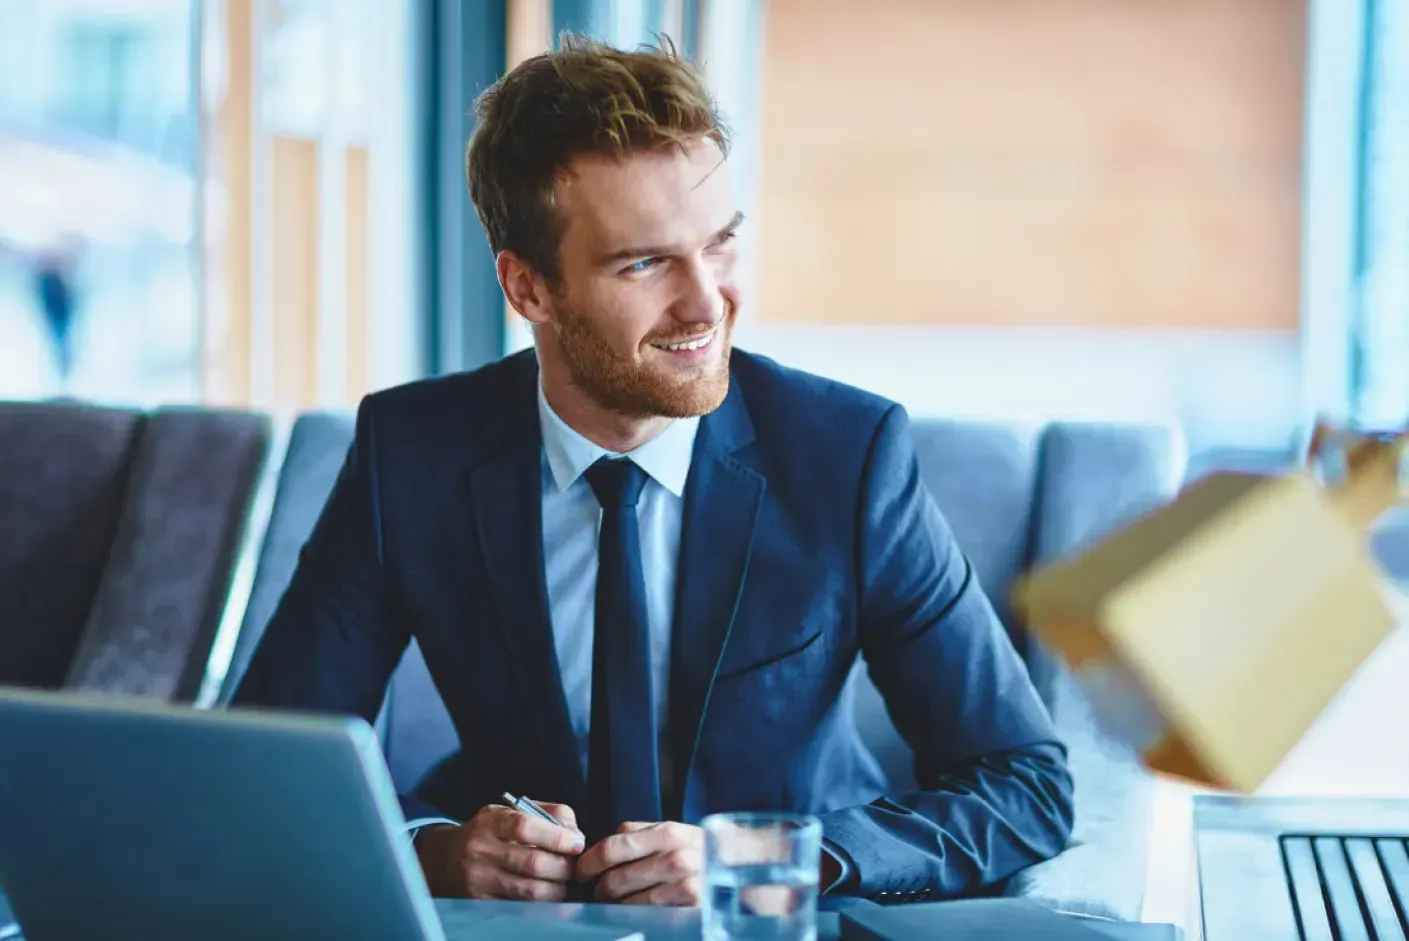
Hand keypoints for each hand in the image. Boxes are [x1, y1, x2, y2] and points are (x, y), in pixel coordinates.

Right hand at [414, 802, 584, 900]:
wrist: (446, 858)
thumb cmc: (491, 831)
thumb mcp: (512, 811)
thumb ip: (548, 814)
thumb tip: (575, 833)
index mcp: (491, 820)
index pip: (525, 827)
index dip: (556, 837)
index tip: (577, 843)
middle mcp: (481, 849)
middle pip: (533, 863)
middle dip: (563, 867)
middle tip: (575, 867)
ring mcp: (479, 879)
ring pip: (529, 891)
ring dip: (557, 889)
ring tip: (565, 882)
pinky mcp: (481, 902)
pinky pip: (520, 907)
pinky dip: (542, 904)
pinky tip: (550, 896)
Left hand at [575, 821, 703, 905]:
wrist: (742, 871)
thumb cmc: (699, 852)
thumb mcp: (674, 834)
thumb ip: (639, 834)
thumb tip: (600, 847)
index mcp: (667, 832)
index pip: (612, 847)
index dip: (589, 862)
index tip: (581, 871)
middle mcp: (675, 856)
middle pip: (615, 878)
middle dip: (599, 889)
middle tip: (598, 893)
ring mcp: (684, 884)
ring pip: (627, 900)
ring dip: (615, 905)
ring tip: (618, 903)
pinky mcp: (690, 907)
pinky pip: (646, 914)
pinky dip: (635, 915)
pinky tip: (638, 910)